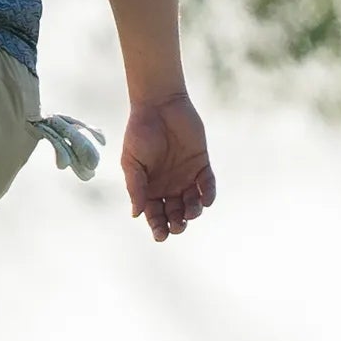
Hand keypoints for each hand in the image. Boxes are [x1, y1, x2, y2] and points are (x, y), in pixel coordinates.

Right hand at [121, 93, 215, 243]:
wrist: (159, 105)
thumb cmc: (139, 132)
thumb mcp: (132, 162)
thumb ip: (135, 186)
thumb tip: (136, 213)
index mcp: (150, 187)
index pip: (155, 214)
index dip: (157, 226)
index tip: (161, 235)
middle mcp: (169, 185)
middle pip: (175, 213)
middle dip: (176, 223)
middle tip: (178, 226)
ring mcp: (186, 176)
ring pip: (193, 203)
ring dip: (193, 212)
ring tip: (190, 212)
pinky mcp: (202, 164)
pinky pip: (208, 185)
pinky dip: (208, 194)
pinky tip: (205, 200)